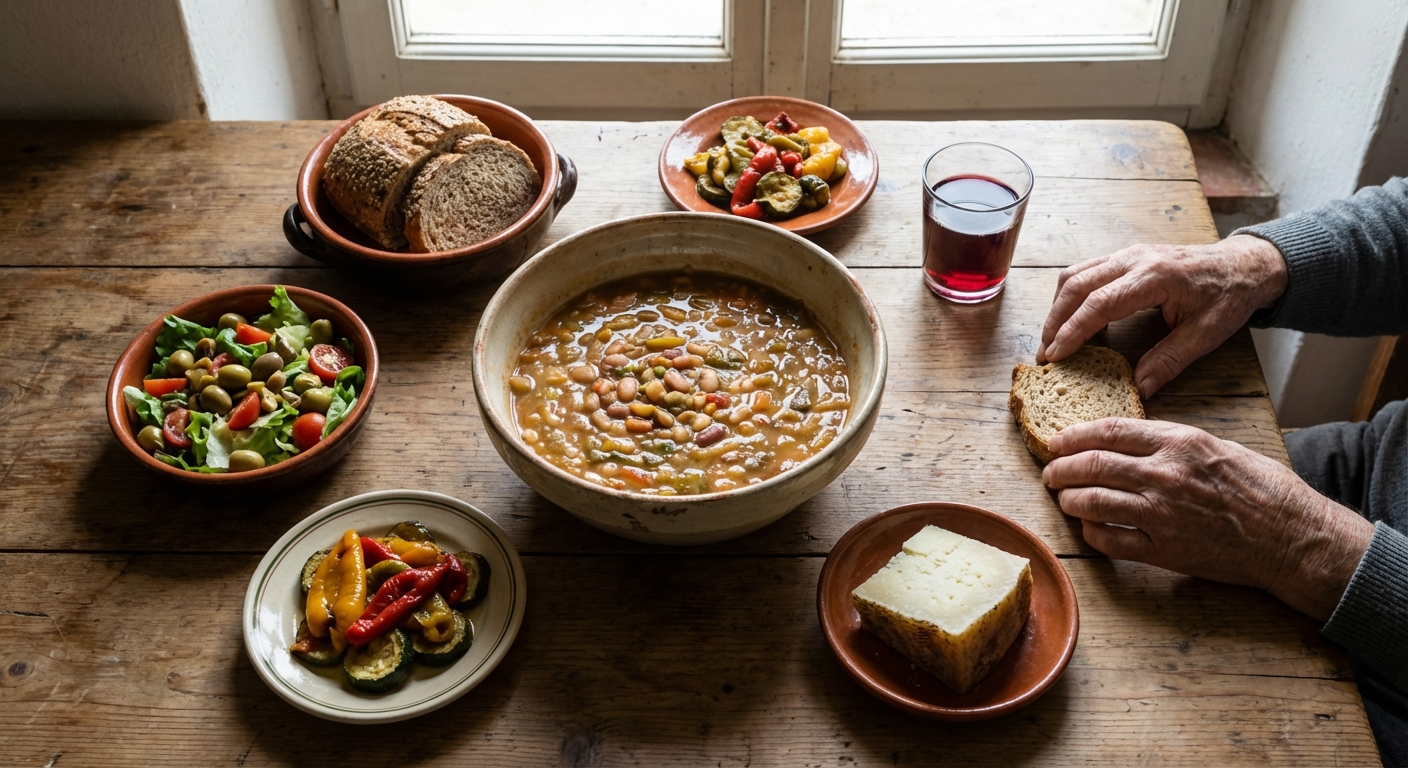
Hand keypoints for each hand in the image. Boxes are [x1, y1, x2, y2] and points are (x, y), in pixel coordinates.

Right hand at [1038, 235, 1287, 397]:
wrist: (1245, 264)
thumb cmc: (1229, 296)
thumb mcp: (1207, 333)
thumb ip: (1170, 360)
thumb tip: (1140, 388)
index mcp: (1154, 276)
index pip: (1099, 303)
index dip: (1072, 330)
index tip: (1056, 356)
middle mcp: (1134, 259)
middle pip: (1076, 285)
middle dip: (1054, 321)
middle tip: (1045, 355)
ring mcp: (1127, 254)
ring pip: (1075, 275)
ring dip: (1058, 307)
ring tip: (1053, 340)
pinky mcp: (1125, 257)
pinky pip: (1086, 272)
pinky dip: (1070, 297)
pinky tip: (1072, 320)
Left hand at [1042, 418, 1373, 621]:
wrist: (1291, 537)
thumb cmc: (1263, 488)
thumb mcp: (1218, 447)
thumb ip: (1171, 442)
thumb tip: (1127, 441)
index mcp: (1180, 443)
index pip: (1110, 431)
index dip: (1075, 435)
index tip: (1058, 440)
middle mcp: (1164, 475)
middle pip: (1091, 465)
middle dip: (1060, 467)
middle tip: (1050, 471)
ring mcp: (1160, 514)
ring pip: (1091, 502)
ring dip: (1068, 498)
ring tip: (1063, 497)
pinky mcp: (1163, 550)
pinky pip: (1108, 540)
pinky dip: (1090, 532)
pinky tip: (1087, 526)